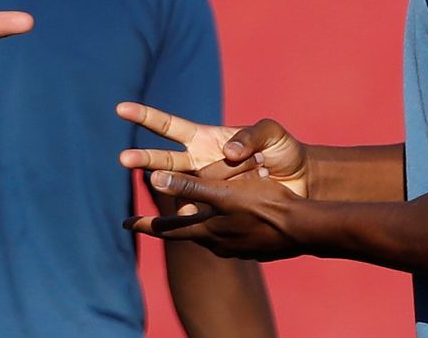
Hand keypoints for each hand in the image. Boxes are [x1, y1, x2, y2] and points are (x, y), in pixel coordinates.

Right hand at [117, 103, 311, 197]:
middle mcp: (198, 162)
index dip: (145, 116)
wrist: (300, 182)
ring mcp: (205, 187)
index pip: (169, 126)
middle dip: (144, 158)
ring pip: (183, 189)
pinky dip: (202, 214)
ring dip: (189, 190)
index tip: (121, 109)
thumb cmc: (281, 151)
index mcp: (205, 138)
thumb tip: (226, 153)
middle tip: (123, 159)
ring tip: (196, 194)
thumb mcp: (271, 133)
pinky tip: (203, 215)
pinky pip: (202, 213)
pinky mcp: (217, 209)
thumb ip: (250, 136)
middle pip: (164, 160)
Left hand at [125, 169, 306, 261]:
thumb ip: (189, 185)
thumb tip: (153, 178)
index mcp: (207, 230)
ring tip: (190, 219)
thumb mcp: (223, 192)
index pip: (167, 228)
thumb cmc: (264, 204)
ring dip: (198, 225)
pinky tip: (227, 224)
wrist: (303, 229)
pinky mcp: (254, 247)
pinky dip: (222, 226)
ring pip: (209, 235)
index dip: (144, 224)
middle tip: (152, 222)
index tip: (124, 223)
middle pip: (187, 233)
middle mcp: (218, 244)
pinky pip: (231, 236)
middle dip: (170, 224)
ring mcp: (237, 248)